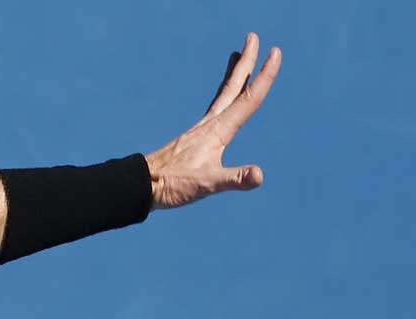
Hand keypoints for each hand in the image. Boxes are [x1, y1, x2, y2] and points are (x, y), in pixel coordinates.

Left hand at [145, 32, 282, 209]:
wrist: (141, 185)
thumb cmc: (172, 185)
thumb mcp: (207, 184)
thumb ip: (234, 179)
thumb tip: (258, 175)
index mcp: (217, 131)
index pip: (247, 99)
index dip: (264, 76)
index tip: (275, 52)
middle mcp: (210, 124)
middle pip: (232, 87)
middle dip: (246, 62)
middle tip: (252, 36)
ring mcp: (200, 130)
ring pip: (222, 95)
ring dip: (234, 74)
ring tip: (238, 56)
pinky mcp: (193, 138)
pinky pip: (214, 108)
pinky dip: (222, 96)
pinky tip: (222, 100)